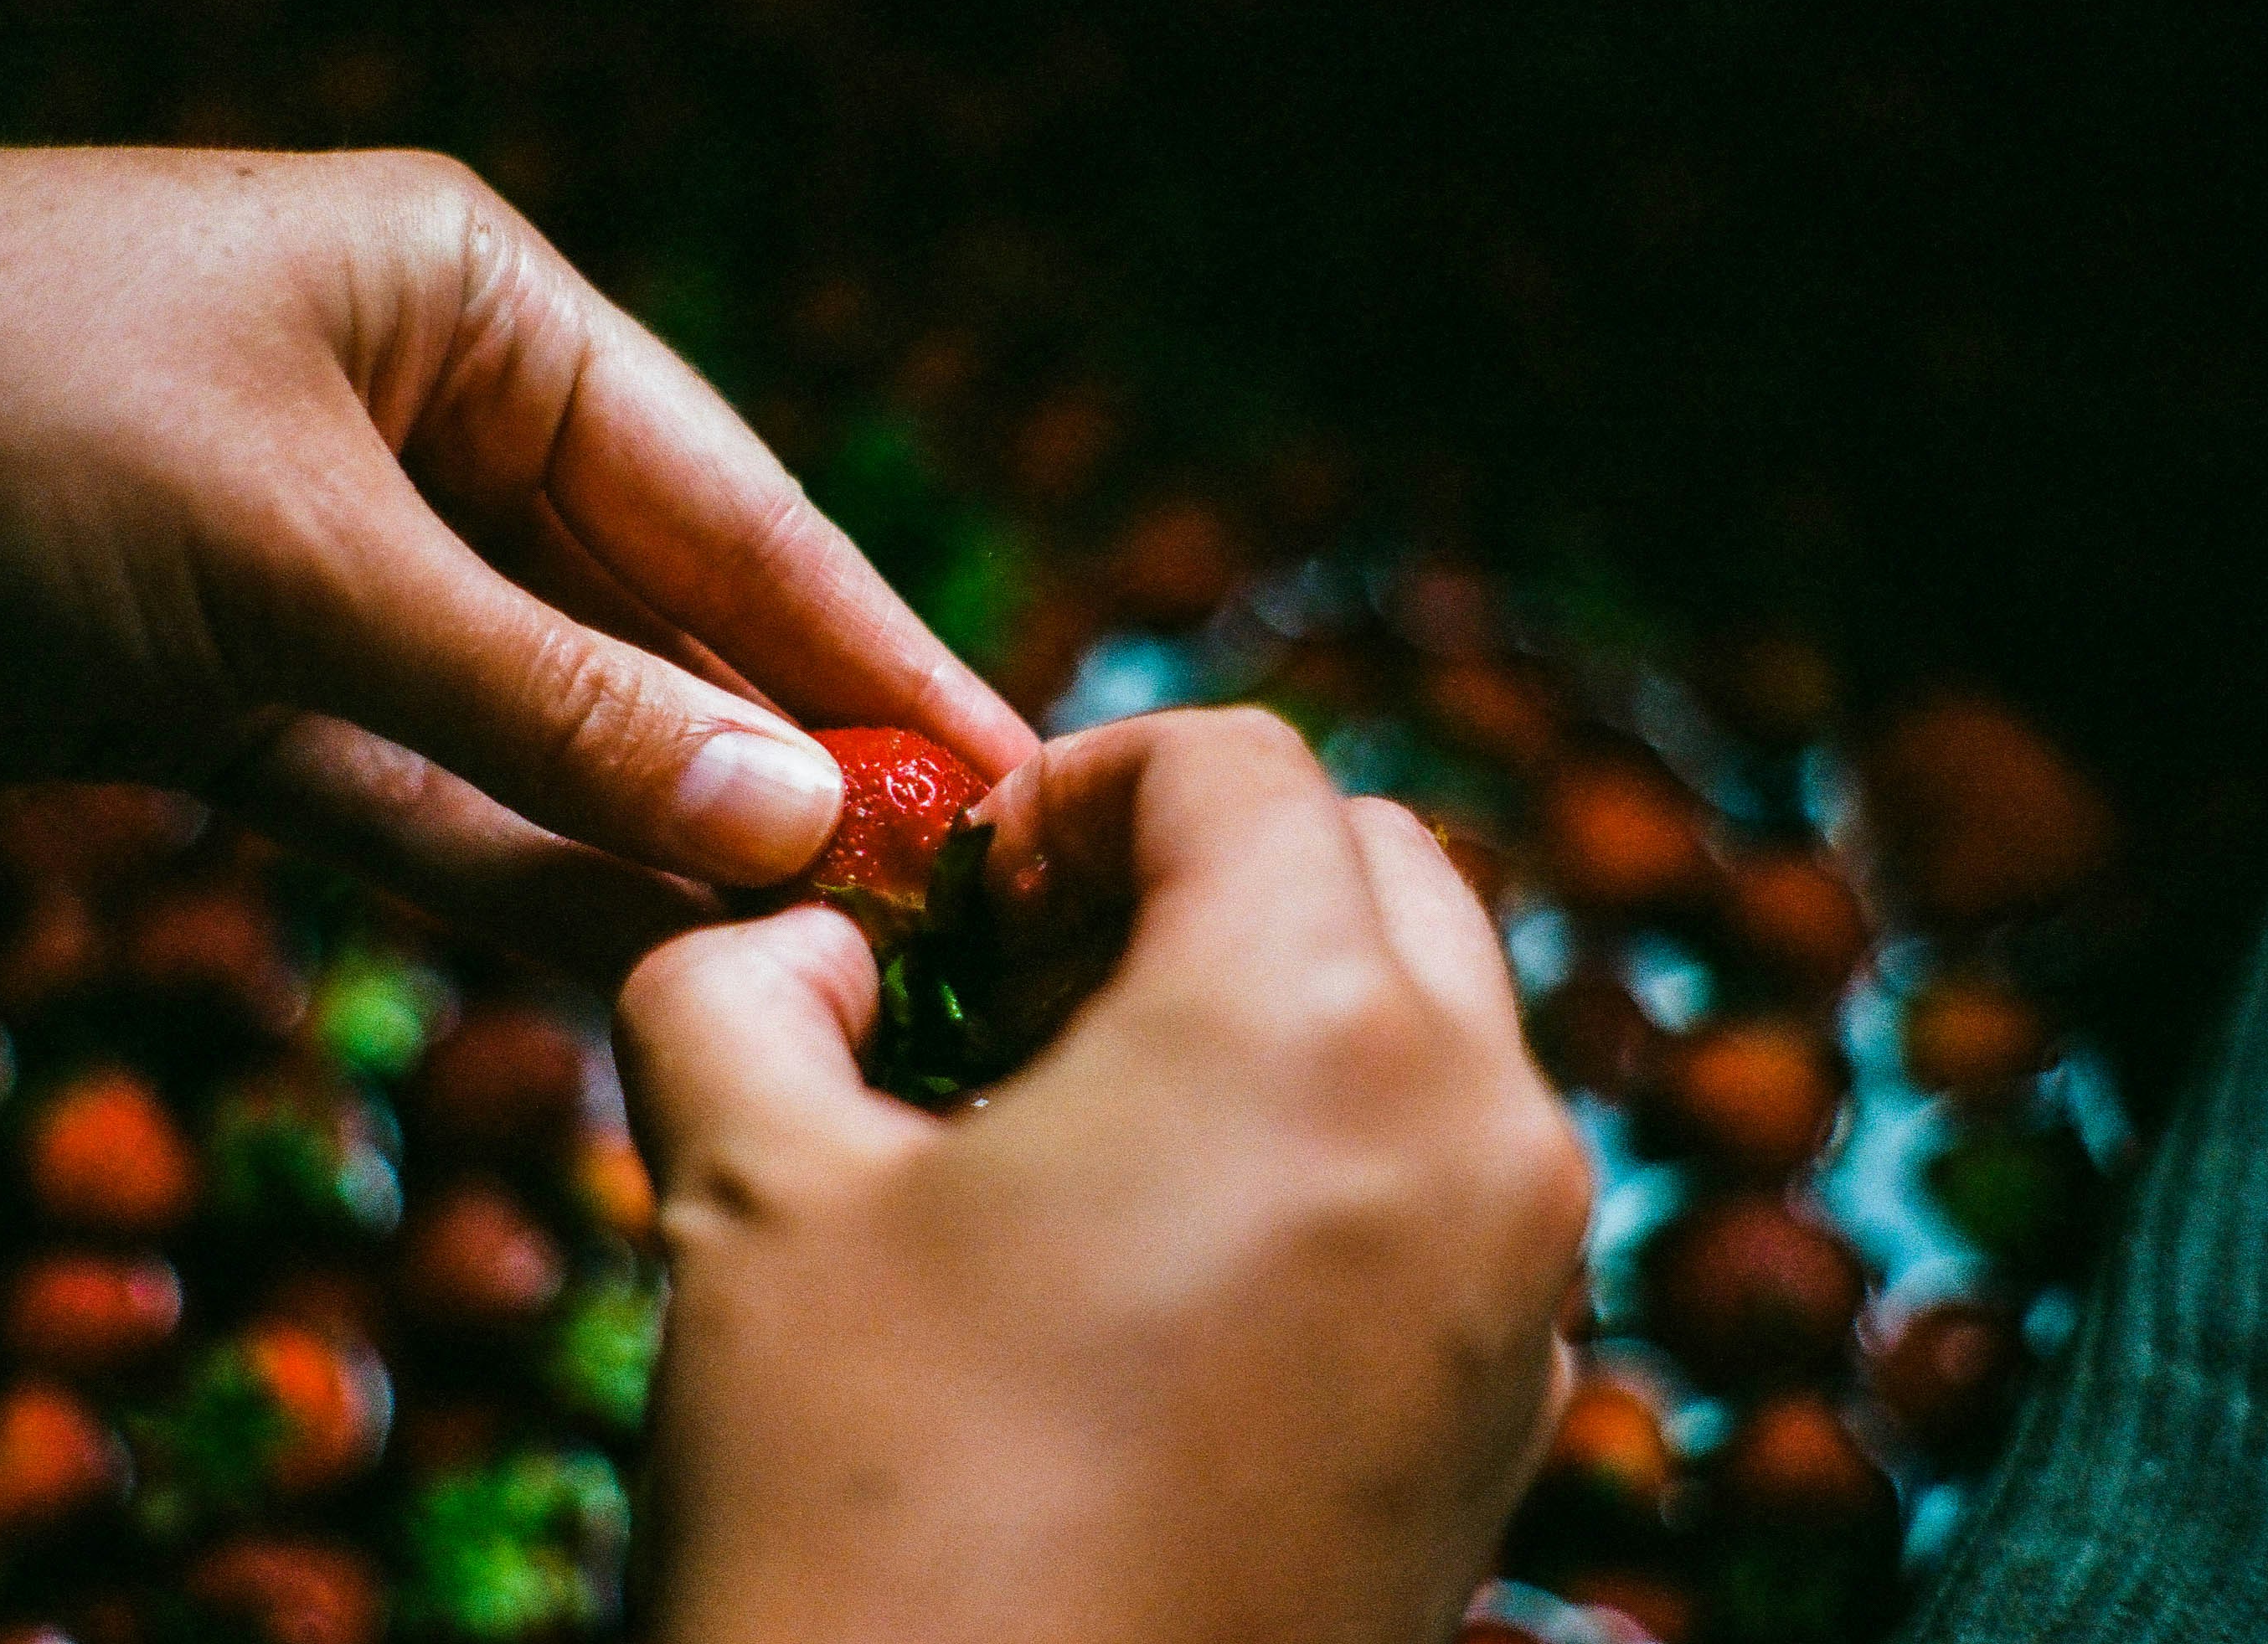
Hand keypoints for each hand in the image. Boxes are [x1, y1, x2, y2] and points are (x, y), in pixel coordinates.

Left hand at [0, 138, 1032, 976]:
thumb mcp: (289, 546)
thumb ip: (553, 698)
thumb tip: (801, 812)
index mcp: (475, 309)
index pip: (736, 508)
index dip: (880, 658)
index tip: (1021, 782)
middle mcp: (423, 428)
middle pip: (656, 632)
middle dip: (781, 781)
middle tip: (936, 929)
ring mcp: (324, 570)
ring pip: (541, 740)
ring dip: (656, 860)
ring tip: (810, 987)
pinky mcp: (221, 689)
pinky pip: (409, 801)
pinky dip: (506, 884)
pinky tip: (629, 970)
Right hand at [617, 708, 1590, 1642]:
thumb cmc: (862, 1507)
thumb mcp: (745, 1196)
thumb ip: (745, 983)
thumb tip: (808, 940)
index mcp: (1309, 1026)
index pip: (1234, 761)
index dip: (1072, 786)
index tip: (965, 900)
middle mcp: (1478, 1130)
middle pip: (1369, 861)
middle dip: (1192, 875)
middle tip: (1022, 989)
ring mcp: (1522, 1283)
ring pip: (1431, 1017)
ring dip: (1269, 1002)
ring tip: (1081, 1125)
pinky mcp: (1510, 1410)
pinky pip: (1455, 1176)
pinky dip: (1332, 1140)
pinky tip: (1160, 1262)